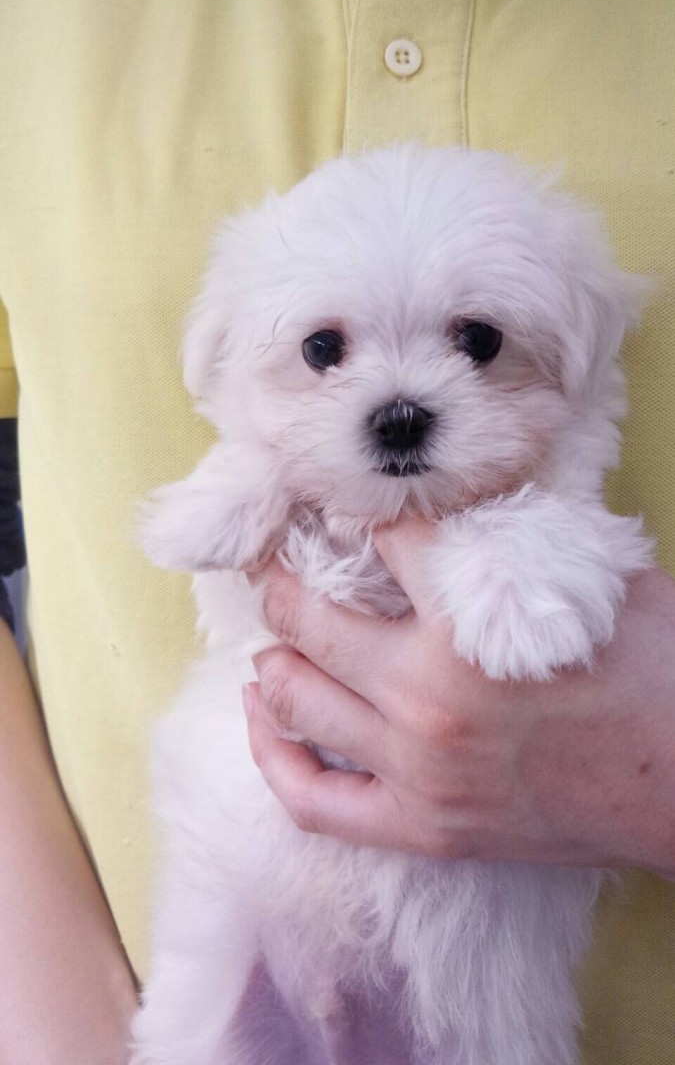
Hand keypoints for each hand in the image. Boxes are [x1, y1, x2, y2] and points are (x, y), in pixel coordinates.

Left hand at [244, 519, 674, 874]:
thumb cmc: (656, 670)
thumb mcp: (592, 576)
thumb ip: (513, 539)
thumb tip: (450, 507)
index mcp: (471, 620)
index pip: (384, 538)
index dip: (364, 511)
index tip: (347, 505)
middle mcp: (427, 694)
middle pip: (310, 618)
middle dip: (282, 578)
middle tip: (272, 561)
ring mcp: (418, 768)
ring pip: (298, 700)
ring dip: (272, 658)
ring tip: (273, 636)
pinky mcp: (424, 827)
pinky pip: (312, 801)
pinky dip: (273, 757)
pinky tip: (262, 717)